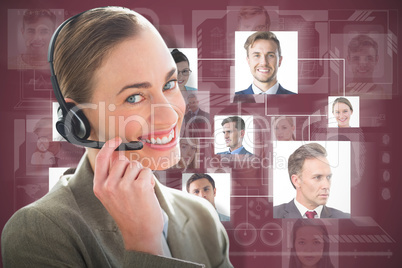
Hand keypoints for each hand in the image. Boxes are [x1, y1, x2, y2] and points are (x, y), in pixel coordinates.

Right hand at [93, 137, 163, 254]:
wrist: (140, 233)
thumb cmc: (128, 213)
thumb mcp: (112, 196)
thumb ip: (112, 176)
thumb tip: (117, 154)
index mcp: (99, 187)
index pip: (102, 159)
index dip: (109, 146)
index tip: (116, 140)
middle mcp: (109, 185)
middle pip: (122, 160)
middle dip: (131, 168)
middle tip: (134, 185)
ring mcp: (124, 186)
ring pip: (136, 165)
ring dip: (141, 175)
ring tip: (140, 192)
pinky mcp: (139, 186)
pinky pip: (147, 171)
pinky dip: (149, 180)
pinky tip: (146, 194)